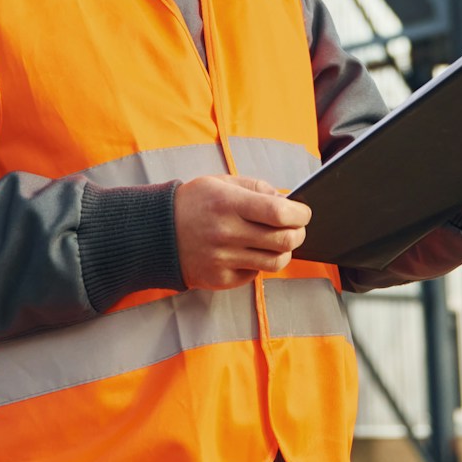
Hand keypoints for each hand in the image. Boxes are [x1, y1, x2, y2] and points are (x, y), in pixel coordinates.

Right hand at [174, 175, 310, 289]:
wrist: (157, 233)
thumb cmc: (194, 203)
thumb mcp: (222, 183)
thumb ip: (257, 188)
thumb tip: (288, 201)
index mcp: (228, 204)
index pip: (278, 212)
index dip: (300, 214)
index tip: (304, 212)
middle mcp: (226, 233)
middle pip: (283, 240)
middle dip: (299, 234)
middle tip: (297, 228)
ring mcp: (223, 259)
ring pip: (275, 262)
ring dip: (285, 251)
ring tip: (278, 241)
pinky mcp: (220, 279)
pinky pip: (255, 274)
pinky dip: (260, 263)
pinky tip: (251, 252)